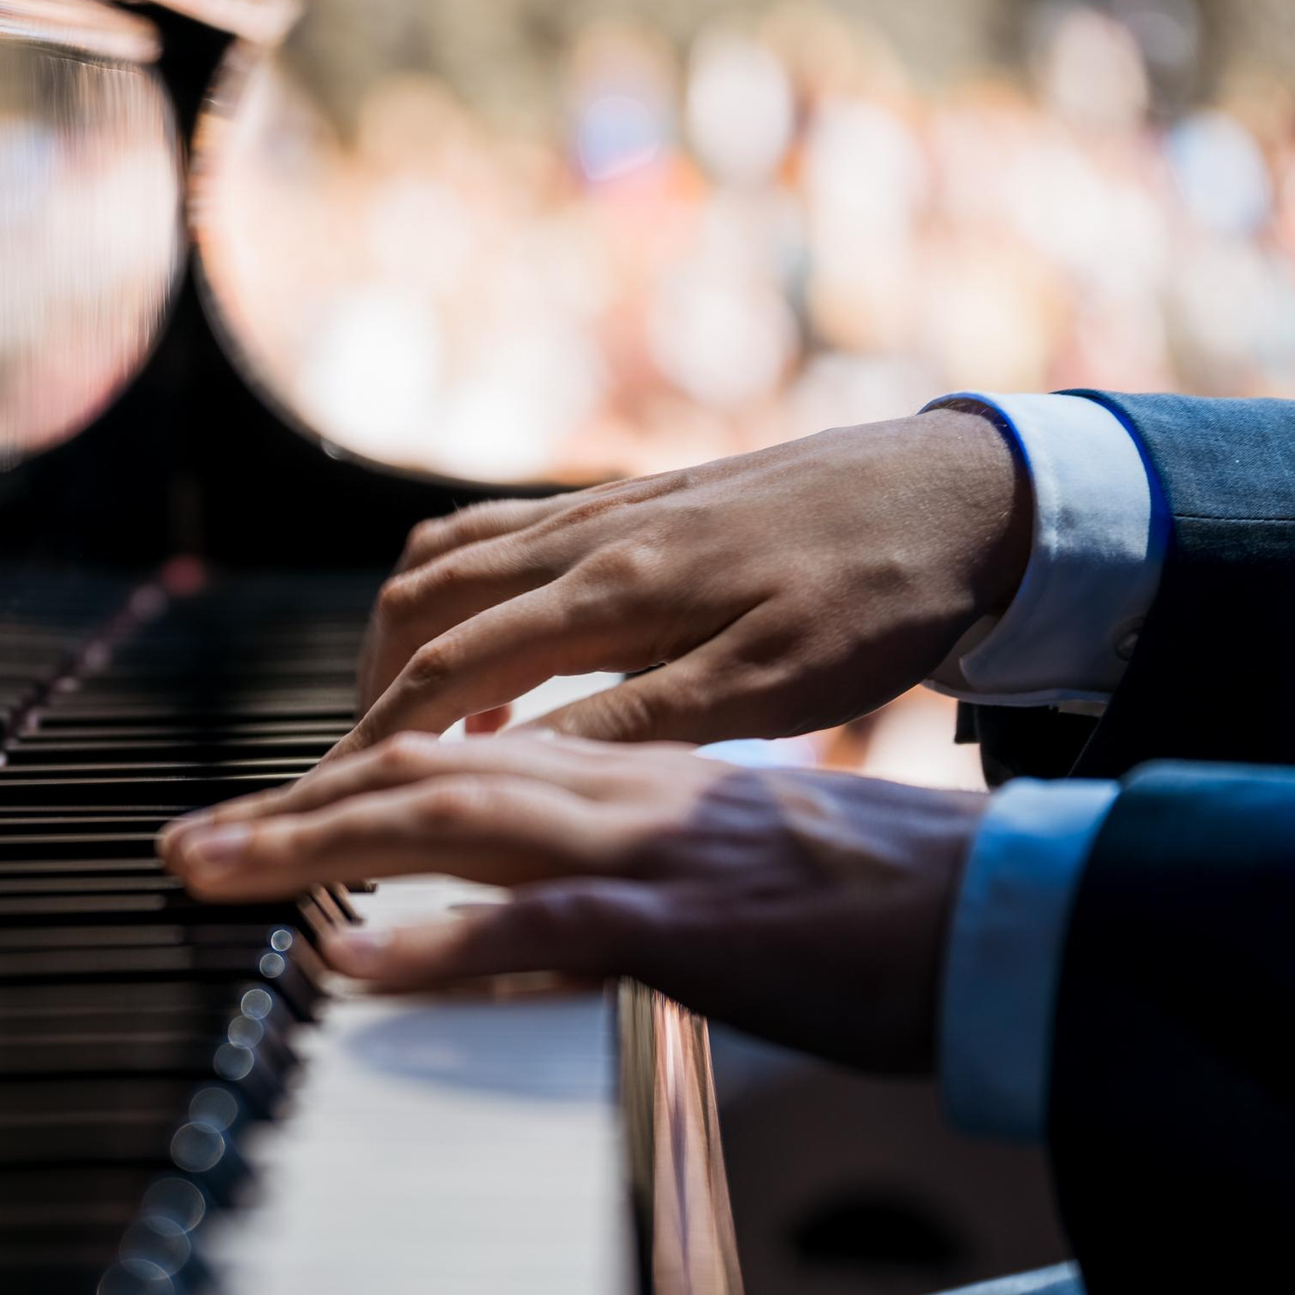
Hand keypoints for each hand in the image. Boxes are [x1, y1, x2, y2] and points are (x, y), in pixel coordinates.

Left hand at [161, 734, 987, 1070]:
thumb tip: (524, 876)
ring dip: (319, 848)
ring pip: (454, 821)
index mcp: (623, 767)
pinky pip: (551, 923)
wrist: (1006, 905)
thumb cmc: (866, 891)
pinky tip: (360, 965)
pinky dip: (445, 942)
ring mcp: (651, 846)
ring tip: (219, 873)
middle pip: (416, 774)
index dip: (334, 780)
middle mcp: (618, 785)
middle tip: (182, 848)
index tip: (247, 819)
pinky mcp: (696, 921)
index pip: (447, 755)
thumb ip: (616, 844)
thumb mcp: (718, 844)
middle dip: (286, 810)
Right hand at [341, 410, 1030, 755]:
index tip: (333, 804)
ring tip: (400, 722)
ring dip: (399, 642)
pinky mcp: (626, 499)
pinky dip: (453, 596)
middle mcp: (588, 539)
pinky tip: (485, 654)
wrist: (961, 490)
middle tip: (348, 774)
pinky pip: (495, 534)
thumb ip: (636, 724)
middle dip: (364, 697)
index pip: (451, 674)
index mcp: (617, 592)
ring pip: (445, 563)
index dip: (378, 744)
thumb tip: (516, 768)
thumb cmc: (881, 595)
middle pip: (419, 609)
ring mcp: (601, 510)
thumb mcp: (773, 688)